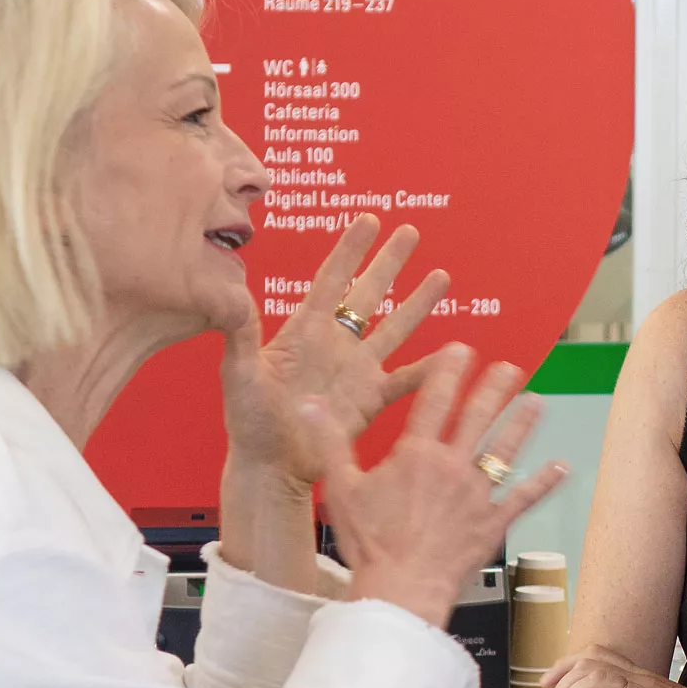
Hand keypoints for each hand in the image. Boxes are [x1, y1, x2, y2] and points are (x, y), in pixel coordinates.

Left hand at [222, 214, 448, 486]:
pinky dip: (429, 368)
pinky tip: (453, 354)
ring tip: (441, 276)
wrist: (271, 467)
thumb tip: (233, 295)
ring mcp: (357, 370)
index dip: (351, 250)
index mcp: (304, 332)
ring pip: (395, 327)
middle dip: (390, 262)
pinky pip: (407, 380)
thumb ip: (239, 335)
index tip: (370, 220)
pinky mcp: (371, 399)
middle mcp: (336, 345)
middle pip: (369, 293)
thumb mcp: (238, 374)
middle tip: (410, 232)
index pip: (332, 280)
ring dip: (418, 303)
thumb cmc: (248, 423)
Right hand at [300, 345, 566, 627]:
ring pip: (504, 450)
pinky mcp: (492, 523)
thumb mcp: (343, 488)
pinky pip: (523, 499)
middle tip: (509, 368)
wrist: (400, 588)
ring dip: (522, 424)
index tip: (461, 350)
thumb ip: (331, 442)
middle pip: (478, 417)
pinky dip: (543, 483)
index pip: (435, 400)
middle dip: (494, 388)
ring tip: (536, 401)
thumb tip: (311, 404)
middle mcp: (451, 466)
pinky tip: (561, 468)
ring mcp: (476, 494)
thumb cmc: (370, 544)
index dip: (448, 371)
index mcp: (416, 454)